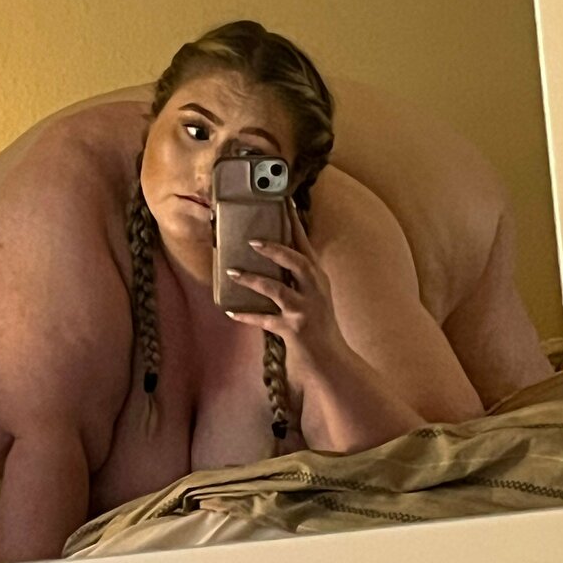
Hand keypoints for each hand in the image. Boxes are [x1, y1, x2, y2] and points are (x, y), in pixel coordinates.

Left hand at [224, 202, 343, 366]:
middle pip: (298, 263)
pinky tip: (230, 312)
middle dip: (276, 250)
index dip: (295, 224)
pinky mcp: (295, 330)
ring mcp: (305, 311)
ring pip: (278, 290)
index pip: (305, 246)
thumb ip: (297, 277)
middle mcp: (315, 291)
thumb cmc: (318, 325)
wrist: (331, 360)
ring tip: (233, 272)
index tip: (284, 202)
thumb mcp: (314, 296)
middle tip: (253, 241)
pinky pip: (266, 321)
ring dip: (254, 280)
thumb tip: (271, 254)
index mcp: (318, 279)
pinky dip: (248, 316)